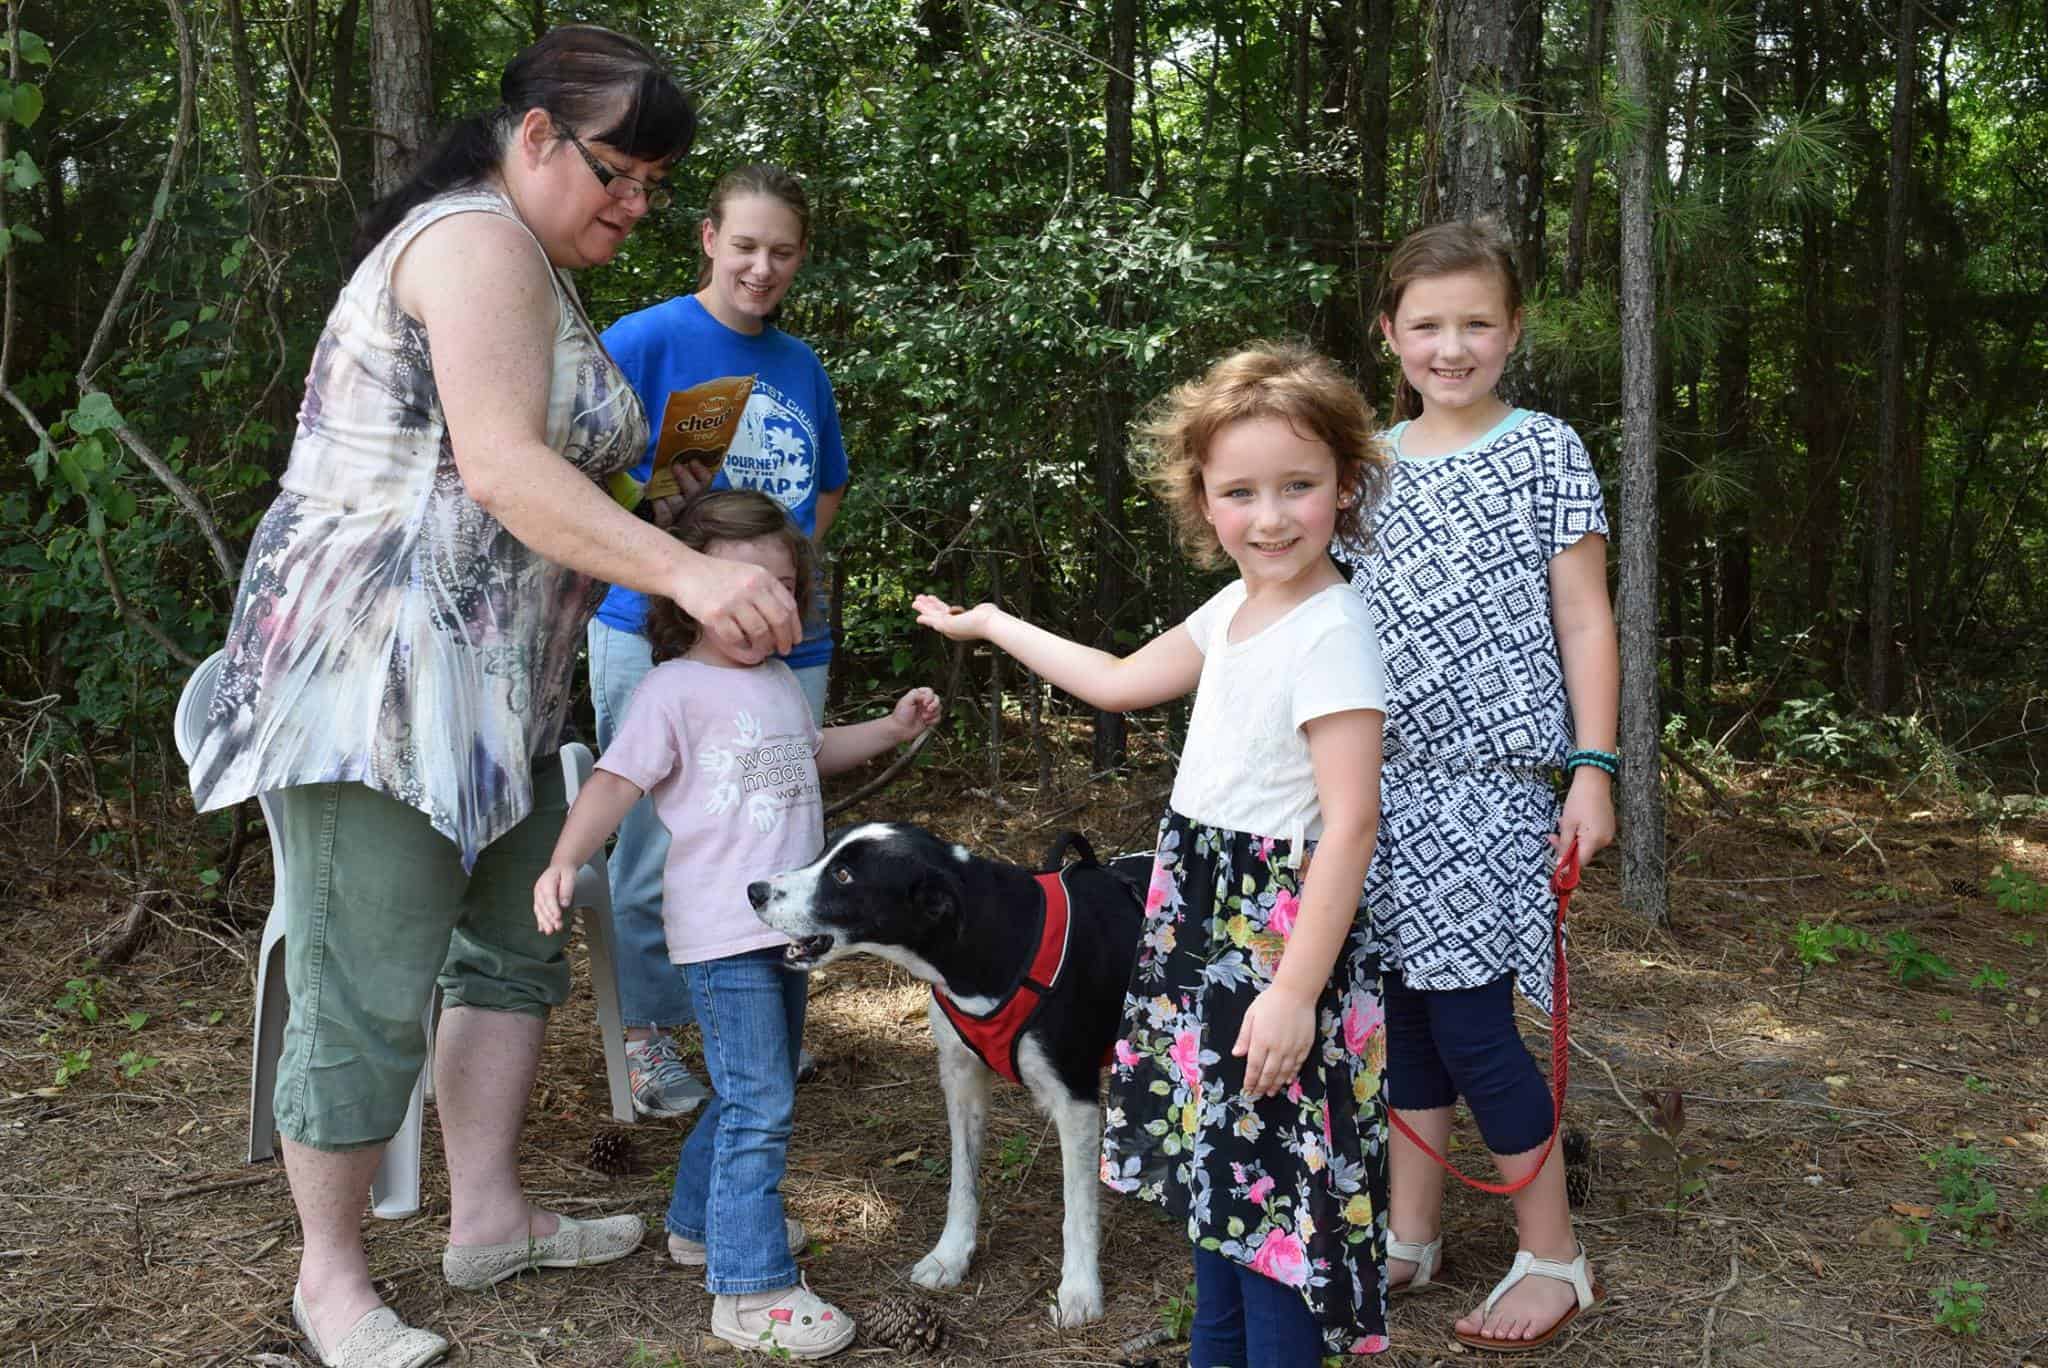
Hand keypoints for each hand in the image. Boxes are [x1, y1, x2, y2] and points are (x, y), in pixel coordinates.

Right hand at [533, 862, 577, 934]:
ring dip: (544, 922)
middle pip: (543, 906)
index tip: (557, 917)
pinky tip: (542, 929)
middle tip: (556, 928)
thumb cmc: (565, 871)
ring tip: (549, 932)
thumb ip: (567, 889)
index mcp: (546, 882)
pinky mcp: (539, 900)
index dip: (552, 908)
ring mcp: (538, 895)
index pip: (549, 897)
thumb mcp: (570, 876)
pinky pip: (538, 911)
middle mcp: (539, 890)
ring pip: (539, 910)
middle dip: (549, 918)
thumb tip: (565, 904)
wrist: (559, 867)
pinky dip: (540, 920)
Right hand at [674, 552, 801, 657]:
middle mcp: (751, 587)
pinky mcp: (715, 614)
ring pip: (760, 632)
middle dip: (784, 640)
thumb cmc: (718, 576)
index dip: (795, 626)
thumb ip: (767, 590)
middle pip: (779, 620)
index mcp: (762, 577)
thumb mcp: (748, 573)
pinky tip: (742, 646)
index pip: (789, 605)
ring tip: (763, 650)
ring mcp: (733, 600)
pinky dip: (742, 646)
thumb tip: (786, 620)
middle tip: (784, 650)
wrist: (685, 571)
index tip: (795, 639)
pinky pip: (736, 638)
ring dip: (764, 646)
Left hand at [891, 686, 942, 739]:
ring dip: (933, 713)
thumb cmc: (900, 716)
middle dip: (934, 704)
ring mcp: (926, 711)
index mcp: (917, 696)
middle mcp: (922, 703)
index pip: (929, 691)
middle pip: (936, 698)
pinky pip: (938, 718)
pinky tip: (926, 722)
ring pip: (939, 708)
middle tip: (928, 710)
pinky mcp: (929, 720)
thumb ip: (916, 694)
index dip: (929, 696)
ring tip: (924, 718)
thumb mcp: (906, 701)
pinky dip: (934, 720)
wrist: (900, 730)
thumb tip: (925, 696)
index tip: (924, 703)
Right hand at [912, 594, 1000, 640]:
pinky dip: (924, 616)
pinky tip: (918, 616)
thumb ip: (978, 610)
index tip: (933, 600)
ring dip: (923, 608)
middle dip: (928, 608)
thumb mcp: (983, 611)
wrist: (991, 623)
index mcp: (961, 626)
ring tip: (915, 601)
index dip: (938, 607)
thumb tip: (981, 609)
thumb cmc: (992, 619)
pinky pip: (932, 619)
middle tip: (919, 601)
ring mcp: (950, 628)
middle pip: (937, 616)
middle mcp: (954, 629)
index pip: (947, 615)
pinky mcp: (946, 625)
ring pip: (933, 616)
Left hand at [1232, 983, 1315, 1097]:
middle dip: (1262, 1086)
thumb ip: (1244, 1037)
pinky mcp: (1305, 1046)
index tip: (1247, 1089)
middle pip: (1268, 1073)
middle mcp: (1277, 1048)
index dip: (1250, 1080)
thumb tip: (1237, 1055)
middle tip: (1258, 1095)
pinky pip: (1297, 1065)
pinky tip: (1287, 1081)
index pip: (1254, 1067)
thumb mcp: (1251, 1016)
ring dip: (1276, 1084)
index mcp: (1261, 1041)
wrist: (1296, 993)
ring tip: (1271, 1093)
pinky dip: (1291, 1075)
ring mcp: (1292, 1049)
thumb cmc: (1270, 1001)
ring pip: (1283, 1073)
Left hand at [1552, 767, 1615, 867]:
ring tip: (1562, 821)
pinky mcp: (1608, 826)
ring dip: (1572, 836)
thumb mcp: (1567, 824)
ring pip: (1586, 843)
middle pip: (1582, 853)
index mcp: (1594, 841)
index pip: (1580, 862)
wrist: (1594, 780)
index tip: (1555, 859)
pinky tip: (1573, 820)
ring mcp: (1608, 833)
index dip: (1567, 863)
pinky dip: (1581, 831)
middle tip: (1552, 835)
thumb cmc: (1578, 801)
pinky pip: (1592, 835)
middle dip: (1566, 845)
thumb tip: (1562, 863)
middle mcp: (1605, 840)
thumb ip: (1565, 845)